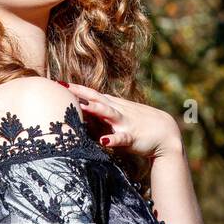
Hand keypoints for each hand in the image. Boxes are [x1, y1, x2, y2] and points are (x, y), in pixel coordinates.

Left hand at [58, 81, 181, 159]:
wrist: (166, 134)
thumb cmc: (141, 125)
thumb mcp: (121, 115)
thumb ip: (104, 113)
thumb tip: (85, 110)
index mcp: (113, 105)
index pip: (92, 94)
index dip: (75, 88)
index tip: (57, 82)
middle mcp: (117, 111)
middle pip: (96, 98)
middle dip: (79, 92)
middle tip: (62, 87)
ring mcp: (124, 122)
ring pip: (108, 113)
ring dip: (95, 109)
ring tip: (80, 106)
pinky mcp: (131, 136)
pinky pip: (121, 138)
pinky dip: (113, 139)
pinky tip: (104, 141)